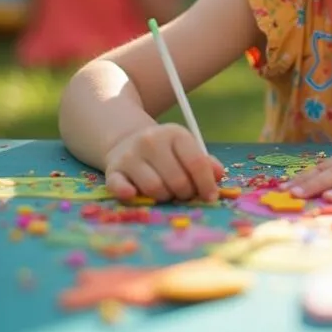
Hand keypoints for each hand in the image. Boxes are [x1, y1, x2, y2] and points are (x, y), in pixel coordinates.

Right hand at [103, 123, 224, 202]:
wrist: (128, 140)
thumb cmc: (166, 152)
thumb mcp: (186, 149)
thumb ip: (204, 162)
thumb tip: (218, 175)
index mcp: (175, 134)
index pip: (196, 162)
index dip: (206, 184)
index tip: (210, 197)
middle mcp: (152, 141)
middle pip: (177, 179)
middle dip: (185, 193)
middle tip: (184, 194)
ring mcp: (130, 155)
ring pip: (154, 188)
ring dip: (164, 197)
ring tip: (166, 193)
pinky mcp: (113, 169)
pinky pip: (119, 186)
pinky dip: (127, 193)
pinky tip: (134, 195)